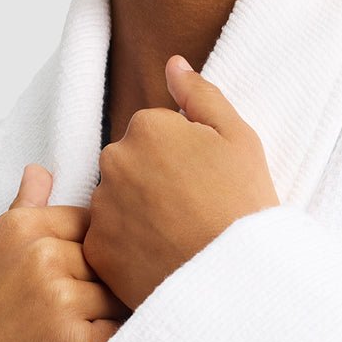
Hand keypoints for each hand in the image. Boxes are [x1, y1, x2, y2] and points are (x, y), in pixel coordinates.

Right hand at [0, 163, 130, 341]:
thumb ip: (22, 210)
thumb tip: (41, 169)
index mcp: (19, 228)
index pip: (90, 221)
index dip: (88, 253)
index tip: (71, 278)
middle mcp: (41, 256)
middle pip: (108, 258)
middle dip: (101, 284)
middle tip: (73, 314)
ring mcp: (61, 299)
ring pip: (119, 294)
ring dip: (107, 316)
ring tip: (71, 335)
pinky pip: (120, 331)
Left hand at [83, 56, 280, 311]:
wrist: (239, 278)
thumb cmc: (244, 206)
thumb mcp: (238, 138)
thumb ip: (200, 95)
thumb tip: (173, 64)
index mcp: (146, 126)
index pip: (152, 132)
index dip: (181, 157)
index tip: (203, 182)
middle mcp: (113, 160)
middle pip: (129, 165)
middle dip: (153, 182)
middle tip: (192, 211)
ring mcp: (102, 207)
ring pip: (116, 203)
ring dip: (138, 215)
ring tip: (178, 237)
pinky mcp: (97, 250)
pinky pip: (108, 242)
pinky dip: (129, 249)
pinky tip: (161, 257)